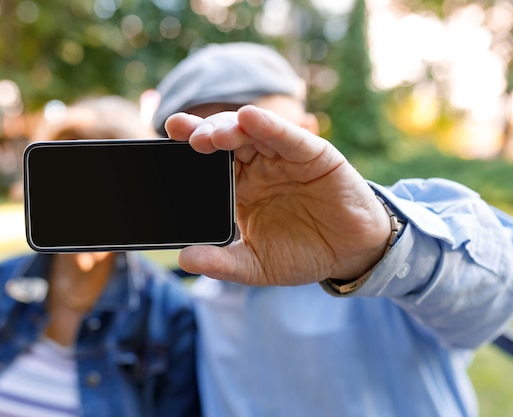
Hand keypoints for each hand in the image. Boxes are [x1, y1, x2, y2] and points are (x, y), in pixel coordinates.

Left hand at [165, 105, 390, 285]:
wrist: (349, 254)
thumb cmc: (301, 253)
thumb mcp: (256, 264)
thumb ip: (223, 263)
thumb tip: (185, 259)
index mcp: (239, 188)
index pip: (208, 163)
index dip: (186, 151)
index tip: (163, 144)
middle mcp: (258, 166)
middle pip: (225, 140)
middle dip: (202, 133)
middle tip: (184, 135)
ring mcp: (283, 157)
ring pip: (252, 132)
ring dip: (230, 127)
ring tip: (211, 135)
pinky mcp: (312, 153)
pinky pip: (287, 137)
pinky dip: (270, 126)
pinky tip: (251, 118)